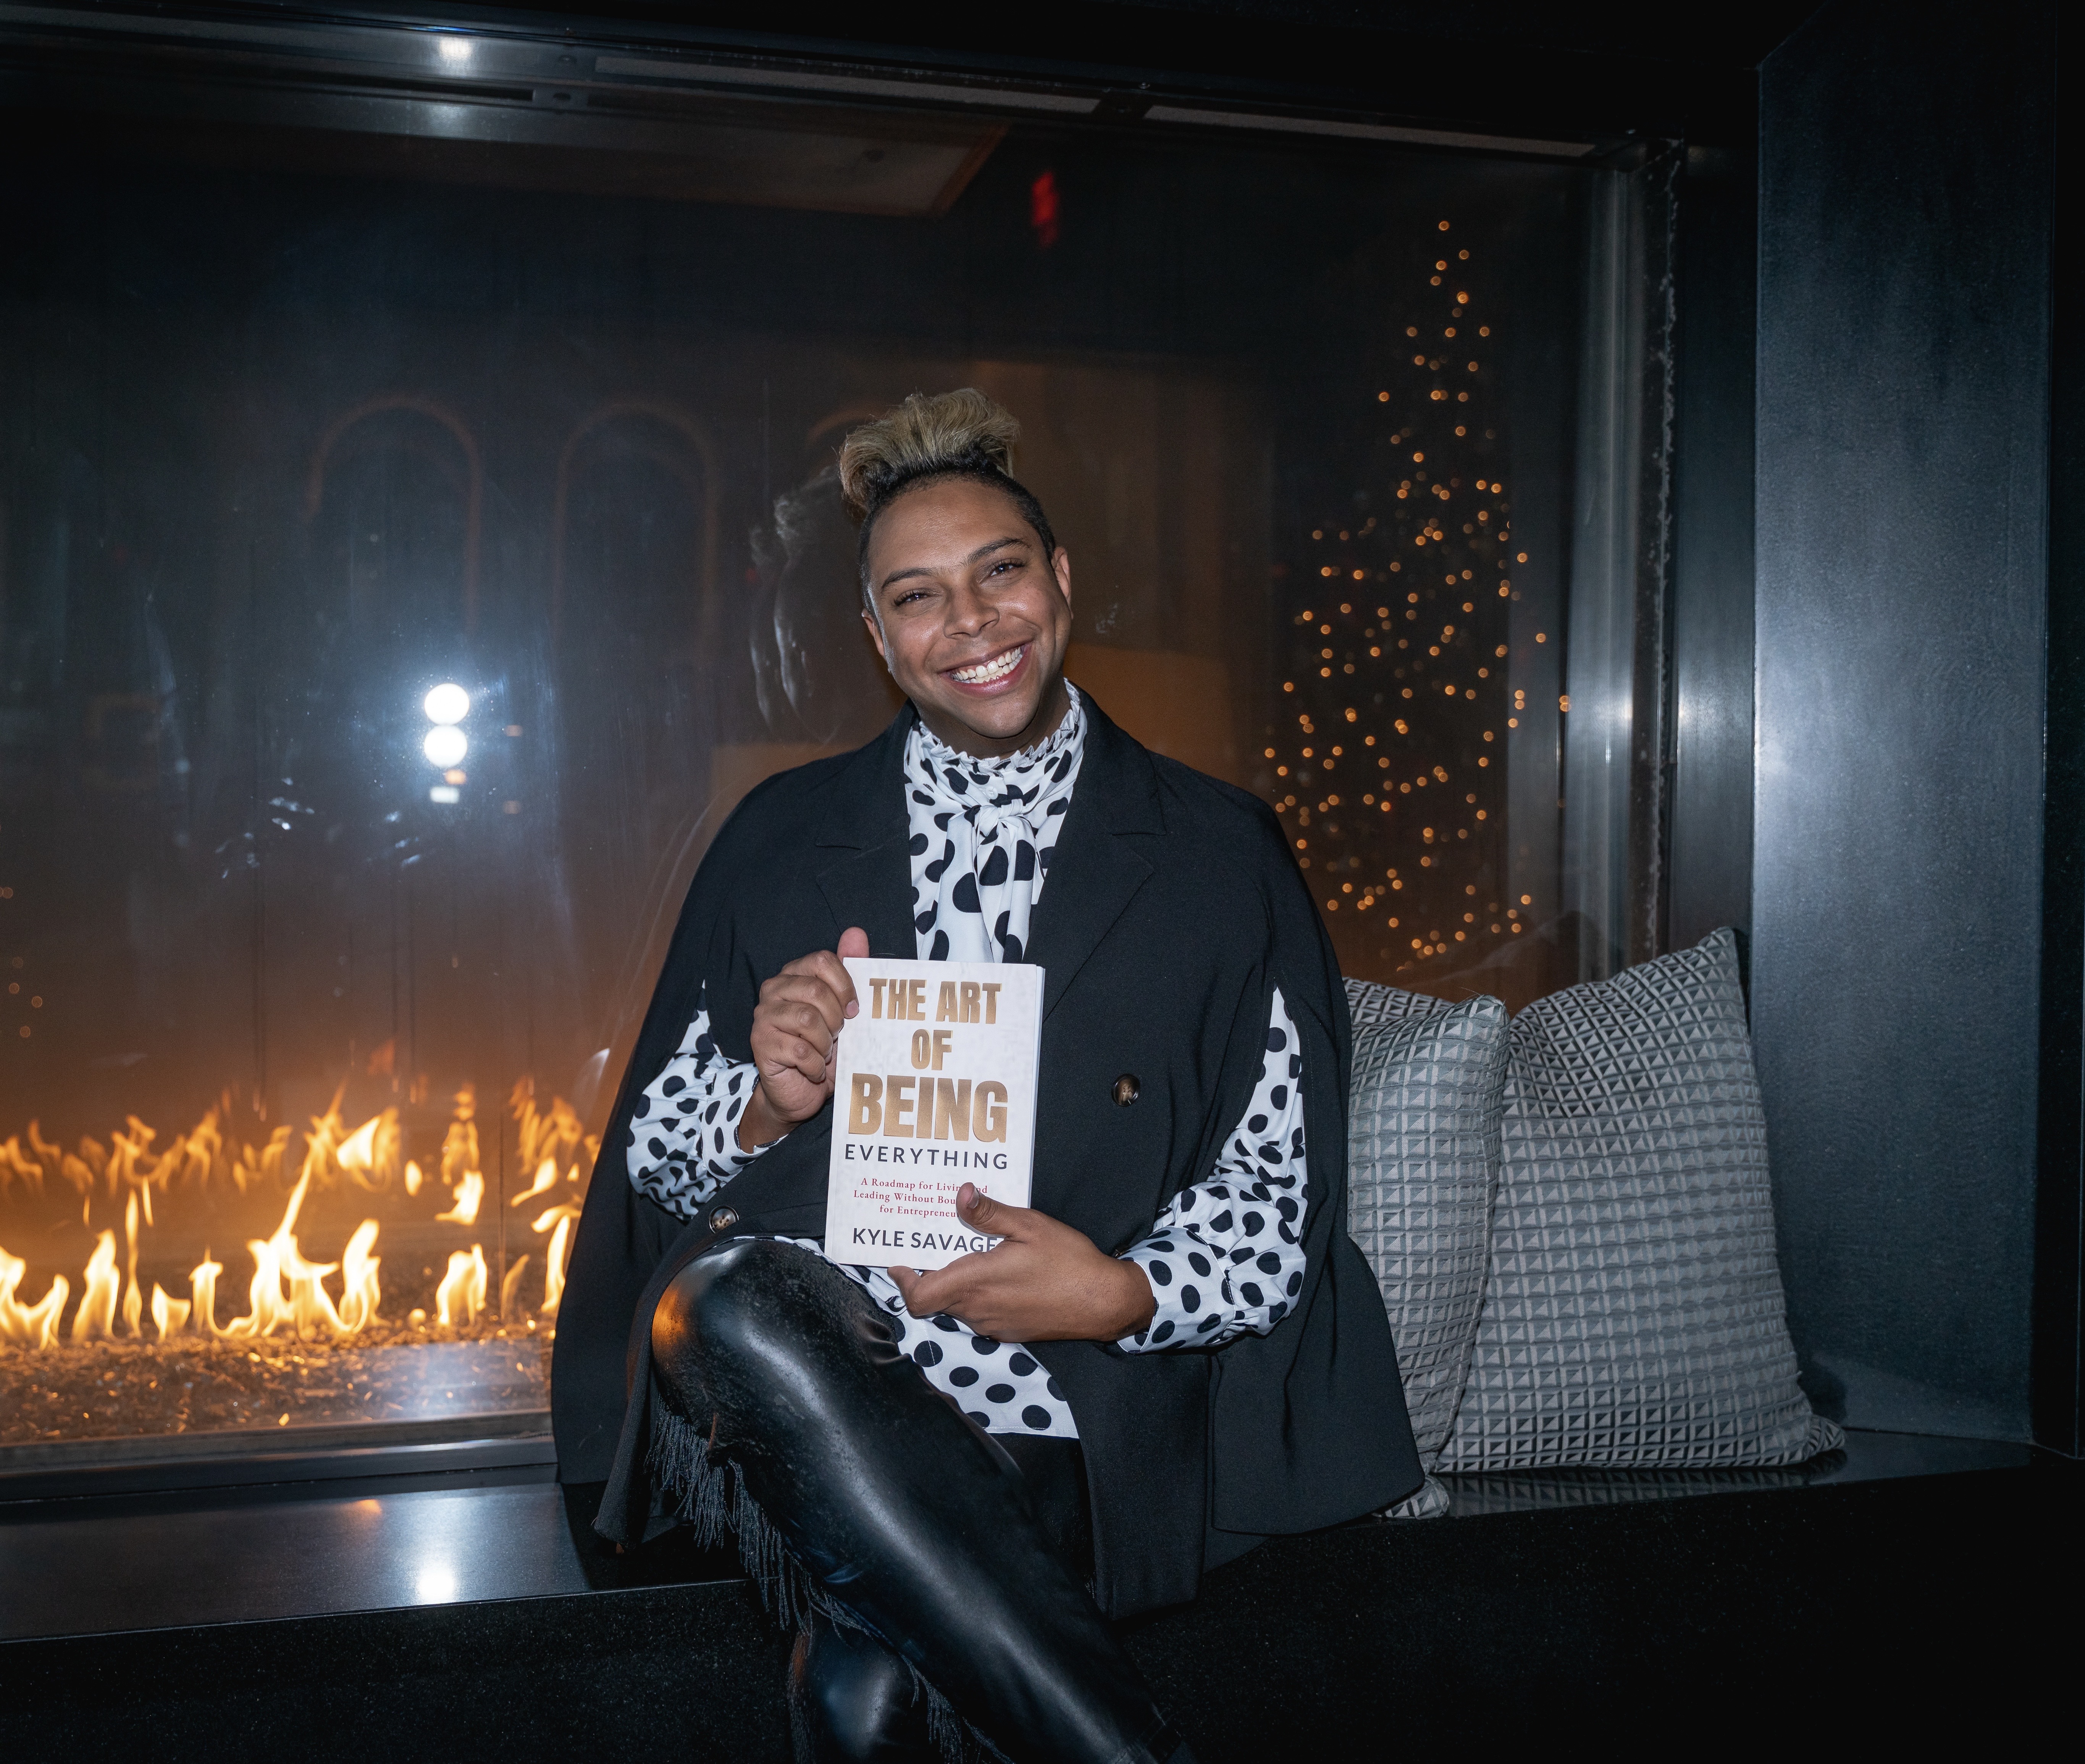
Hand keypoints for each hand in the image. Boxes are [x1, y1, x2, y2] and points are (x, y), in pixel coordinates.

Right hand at [738, 928, 867, 1149]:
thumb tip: (856, 933)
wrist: (800, 1091)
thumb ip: (850, 970)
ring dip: (826, 1044)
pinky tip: (814, 1069)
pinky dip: (817, 1065)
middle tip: (835, 1036)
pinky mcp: (760, 1044)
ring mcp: (763, 1016)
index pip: (822, 960)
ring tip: (823, 1052)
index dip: (845, 985)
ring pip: (808, 1020)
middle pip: (816, 991)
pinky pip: (802, 1051)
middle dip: (835, 1020)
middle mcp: (773, 990)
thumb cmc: (824, 1047)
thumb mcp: (843, 1009)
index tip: (854, 1009)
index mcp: (794, 974)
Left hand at [888, 1184, 1157, 1342]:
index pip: (919, 1297)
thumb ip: (990, 1214)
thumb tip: (961, 1194)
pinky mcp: (1009, 1332)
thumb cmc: (1068, 1262)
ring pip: (958, 1306)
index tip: (898, 1261)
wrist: (1104, 1303)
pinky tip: (998, 1274)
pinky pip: (980, 1314)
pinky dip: (978, 1296)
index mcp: (975, 1282)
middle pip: (935, 1299)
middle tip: (936, 1243)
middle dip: (931, 1273)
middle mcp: (978, 1310)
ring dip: (956, 1284)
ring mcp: (993, 1325)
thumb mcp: (1030, 1226)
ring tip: (971, 1253)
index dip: (903, 1281)